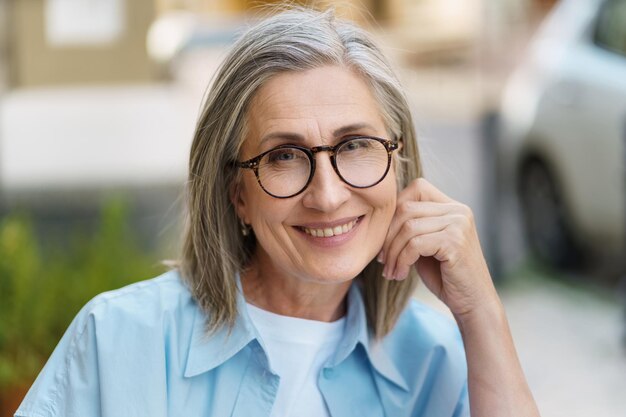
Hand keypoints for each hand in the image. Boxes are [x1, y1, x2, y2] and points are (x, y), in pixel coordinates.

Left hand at [379, 178, 497, 318]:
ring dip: (393, 252)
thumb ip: (411, 227)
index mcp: (452, 207)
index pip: (416, 188)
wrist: (473, 303)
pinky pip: (415, 244)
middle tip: (383, 259)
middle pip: (407, 208)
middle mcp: (458, 210)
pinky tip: (400, 274)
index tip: (385, 238)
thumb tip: (380, 216)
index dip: (395, 210)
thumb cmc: (445, 276)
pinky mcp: (455, 242)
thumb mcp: (425, 245)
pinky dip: (402, 260)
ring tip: (391, 270)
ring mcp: (459, 224)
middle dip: (388, 236)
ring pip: (408, 227)